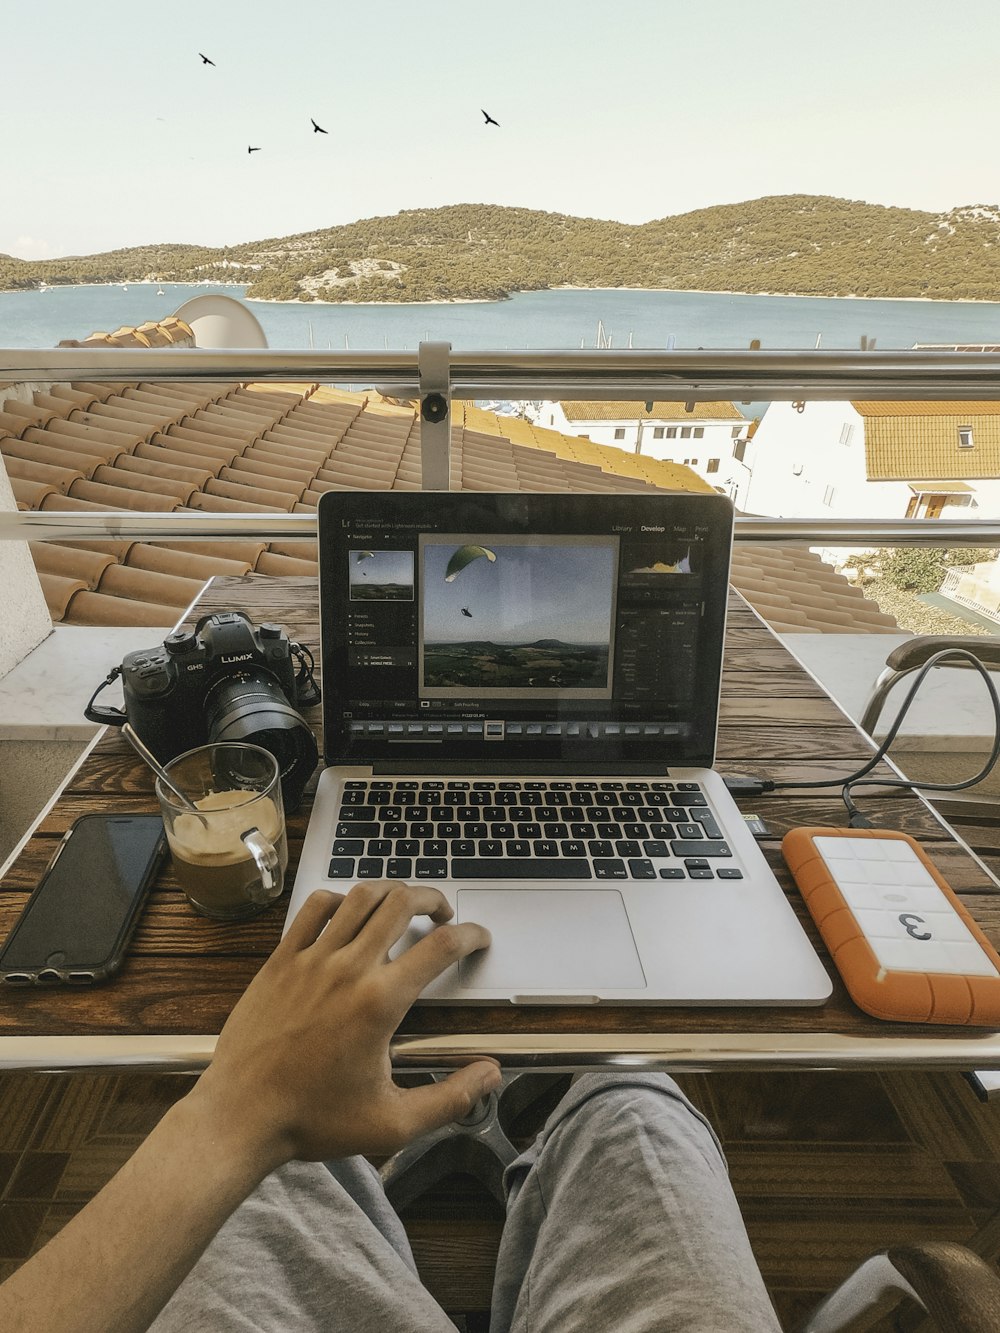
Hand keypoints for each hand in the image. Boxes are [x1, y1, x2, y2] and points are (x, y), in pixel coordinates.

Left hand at [191, 882, 499, 1166]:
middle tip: (442, 914)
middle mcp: (348, 969)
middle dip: (433, 899)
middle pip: (401, 902)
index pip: (440, 947)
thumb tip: (490, 1074)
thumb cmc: (312, 1121)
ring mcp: (310, 959)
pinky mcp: (281, 960)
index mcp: (380, 1002)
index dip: (471, 935)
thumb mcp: (393, 1123)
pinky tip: (348, 913)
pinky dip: (339, 899)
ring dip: (390, 891)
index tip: (479, 938)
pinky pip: (314, 908)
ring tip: (402, 904)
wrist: (240, 1117)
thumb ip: (450, 1098)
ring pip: (360, 896)